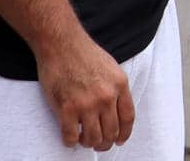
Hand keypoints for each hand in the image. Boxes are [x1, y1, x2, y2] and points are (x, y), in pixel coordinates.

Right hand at [38, 32, 134, 149]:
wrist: (61, 44)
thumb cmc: (84, 53)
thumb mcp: (112, 68)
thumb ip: (116, 89)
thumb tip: (116, 111)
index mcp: (120, 85)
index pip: (128, 119)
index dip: (124, 134)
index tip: (119, 140)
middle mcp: (106, 97)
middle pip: (111, 132)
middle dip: (105, 143)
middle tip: (99, 144)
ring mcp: (86, 104)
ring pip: (92, 138)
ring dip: (89, 143)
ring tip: (84, 140)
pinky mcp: (66, 109)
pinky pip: (71, 137)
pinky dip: (71, 142)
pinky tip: (70, 138)